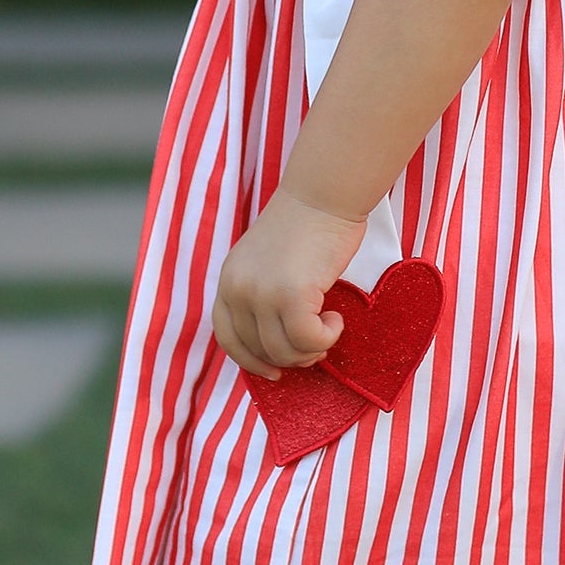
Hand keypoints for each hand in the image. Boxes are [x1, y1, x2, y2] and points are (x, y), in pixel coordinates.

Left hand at [212, 189, 366, 379]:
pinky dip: (326, 337)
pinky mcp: (291, 296)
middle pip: (259, 350)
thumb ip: (262, 294)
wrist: (323, 194)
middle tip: (317, 343)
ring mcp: (262, 294)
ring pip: (284, 352)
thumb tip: (278, 344)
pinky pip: (308, 340)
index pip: (228, 338)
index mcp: (229, 280)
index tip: (273, 371)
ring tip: (328, 326)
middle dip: (291, 357)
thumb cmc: (306, 224)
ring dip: (312, 348)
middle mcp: (238, 289)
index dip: (250, 361)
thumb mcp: (266, 261)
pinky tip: (336, 318)